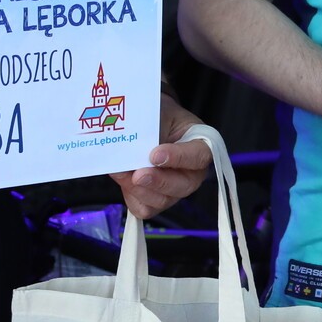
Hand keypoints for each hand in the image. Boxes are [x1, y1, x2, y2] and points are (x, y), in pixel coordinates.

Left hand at [112, 93, 212, 217]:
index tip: (155, 154)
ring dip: (139, 189)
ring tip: (121, 172)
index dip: (178, 158)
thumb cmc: (159, 117)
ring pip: (162, 200)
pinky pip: (145, 208)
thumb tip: (133, 145)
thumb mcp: (159, 113)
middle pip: (183, 186)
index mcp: (200, 146)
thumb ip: (151, 129)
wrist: (148, 125)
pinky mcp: (156, 200)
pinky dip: (131, 196)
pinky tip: (123, 180)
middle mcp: (192, 172)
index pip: (198, 155)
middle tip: (138, 174)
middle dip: (157, 181)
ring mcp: (175, 189)